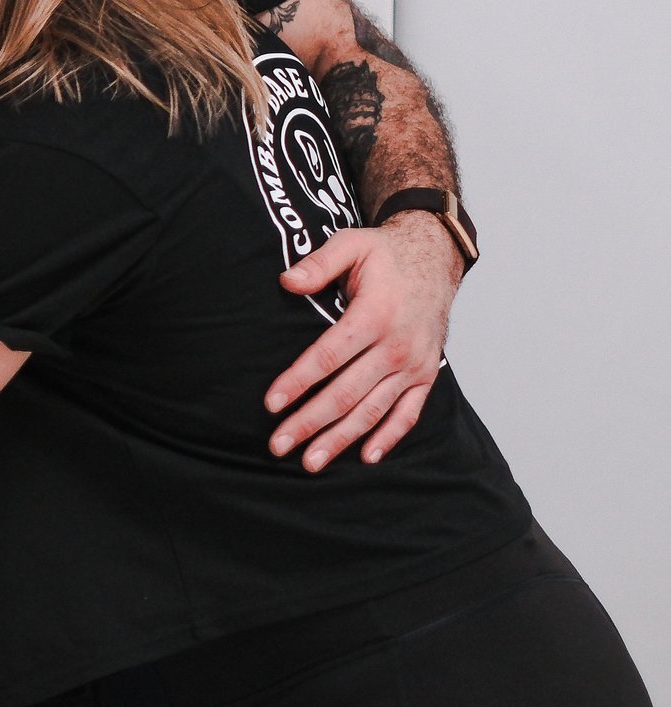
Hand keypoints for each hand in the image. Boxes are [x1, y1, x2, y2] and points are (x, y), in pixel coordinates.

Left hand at [264, 218, 462, 471]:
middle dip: (309, 422)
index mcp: (375, 316)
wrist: (435, 259)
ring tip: (310, 462)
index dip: (298, 381)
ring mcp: (415, 365)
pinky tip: (366, 457)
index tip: (271, 404)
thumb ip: (318, 264)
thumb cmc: (386, 255)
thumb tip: (286, 281)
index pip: (328, 356)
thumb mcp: (350, 245)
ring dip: (341, 439)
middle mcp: (397, 346)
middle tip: (277, 445)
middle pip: (346, 393)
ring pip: (373, 411)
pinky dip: (389, 437)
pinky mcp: (426, 375)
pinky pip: (408, 413)